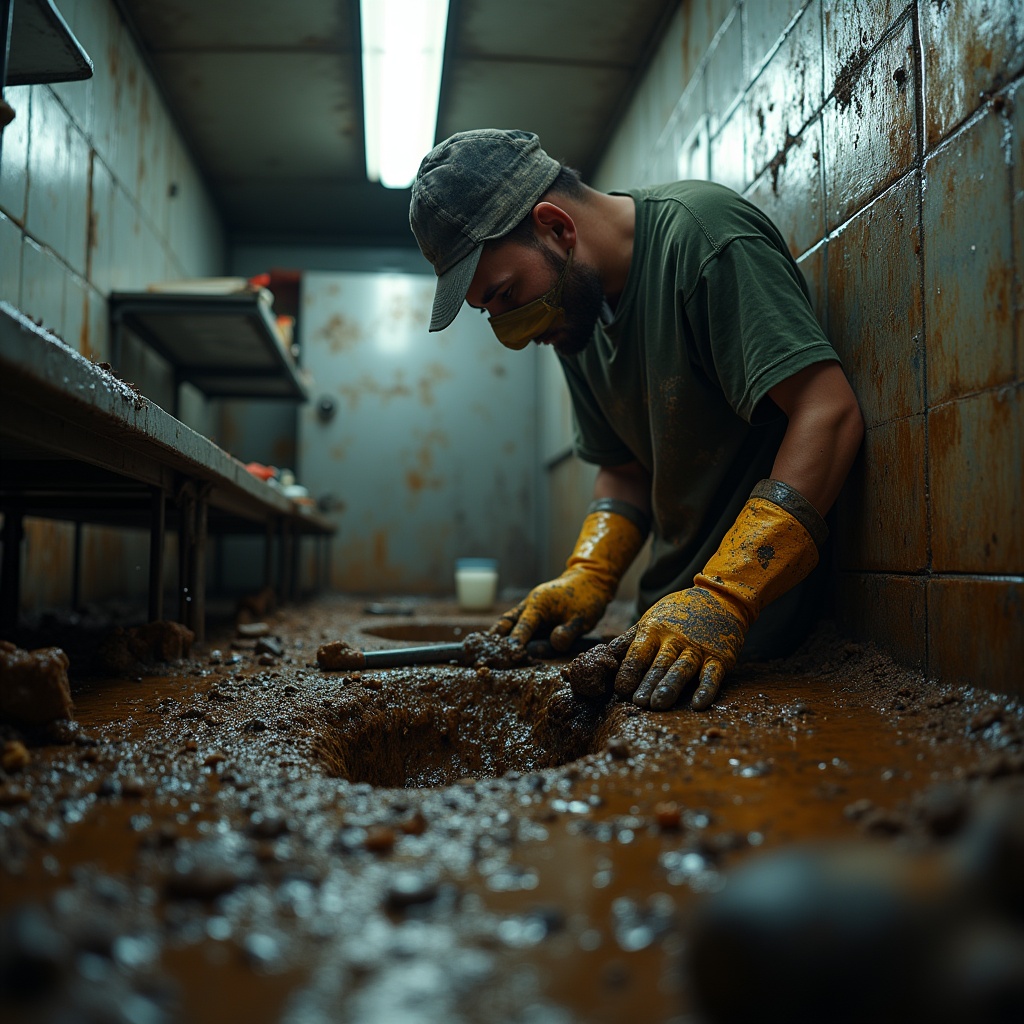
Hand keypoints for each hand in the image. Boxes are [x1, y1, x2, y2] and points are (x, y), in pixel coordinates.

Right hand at [491, 566, 612, 651]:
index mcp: (538, 604)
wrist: (590, 580)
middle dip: (495, 639)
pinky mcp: (535, 615)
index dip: (515, 642)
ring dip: (498, 637)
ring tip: (485, 653)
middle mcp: (529, 605)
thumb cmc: (587, 598)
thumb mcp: (583, 617)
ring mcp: (530, 609)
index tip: (508, 656)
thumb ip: (568, 632)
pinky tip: (502, 648)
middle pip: (506, 623)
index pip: (523, 626)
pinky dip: (508, 635)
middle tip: (485, 656)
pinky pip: (517, 625)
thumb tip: (554, 644)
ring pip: (508, 623)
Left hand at [613, 586, 746, 710]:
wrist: (720, 598)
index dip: (630, 670)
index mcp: (655, 629)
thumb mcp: (652, 618)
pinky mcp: (720, 657)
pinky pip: (712, 674)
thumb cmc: (680, 613)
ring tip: (658, 704)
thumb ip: (630, 638)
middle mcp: (676, 639)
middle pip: (660, 663)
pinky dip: (706, 689)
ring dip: (670, 686)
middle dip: (648, 682)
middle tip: (638, 703)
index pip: (639, 652)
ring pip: (682, 668)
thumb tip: (606, 654)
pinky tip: (698, 704)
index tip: (621, 688)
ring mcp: (698, 648)